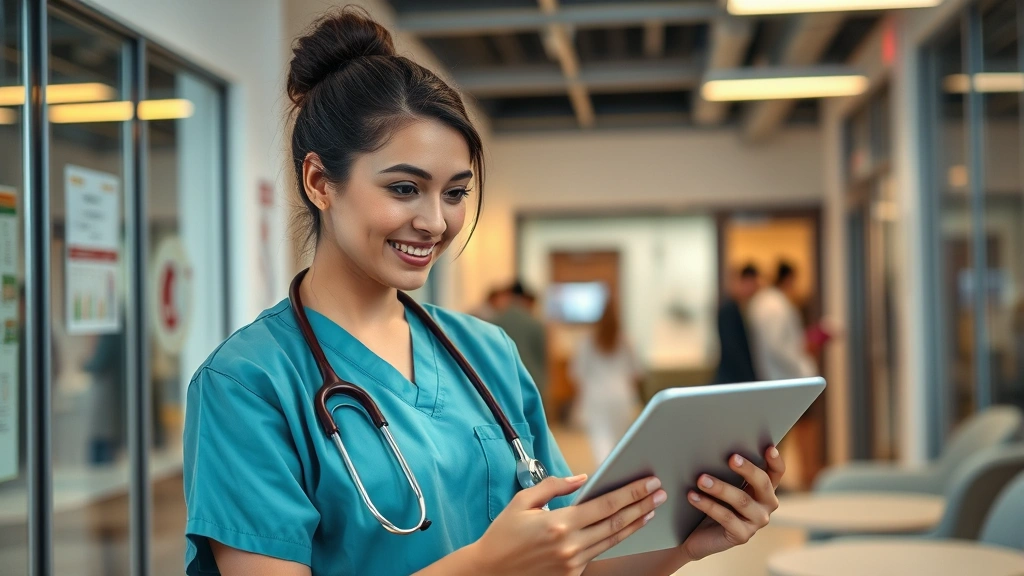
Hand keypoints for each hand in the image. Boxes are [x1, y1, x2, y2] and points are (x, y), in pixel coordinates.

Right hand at [470, 474, 667, 575]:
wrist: (490, 572)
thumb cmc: (503, 535)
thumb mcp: (523, 502)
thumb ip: (554, 486)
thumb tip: (582, 478)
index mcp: (559, 523)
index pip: (606, 504)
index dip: (632, 492)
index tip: (649, 482)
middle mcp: (570, 545)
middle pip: (617, 523)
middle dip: (642, 506)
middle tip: (660, 493)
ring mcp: (573, 564)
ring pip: (613, 540)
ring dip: (635, 524)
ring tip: (650, 510)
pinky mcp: (572, 575)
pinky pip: (598, 553)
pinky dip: (614, 539)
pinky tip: (625, 528)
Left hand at [678, 445, 784, 562]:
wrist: (697, 535)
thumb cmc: (712, 501)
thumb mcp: (723, 483)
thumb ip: (727, 469)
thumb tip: (716, 447)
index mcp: (764, 489)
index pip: (776, 473)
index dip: (775, 460)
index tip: (768, 447)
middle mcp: (765, 506)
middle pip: (763, 484)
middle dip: (747, 469)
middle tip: (731, 458)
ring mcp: (756, 522)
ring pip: (742, 500)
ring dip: (720, 488)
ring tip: (701, 479)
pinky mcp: (742, 535)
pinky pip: (726, 518)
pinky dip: (708, 505)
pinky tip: (693, 496)